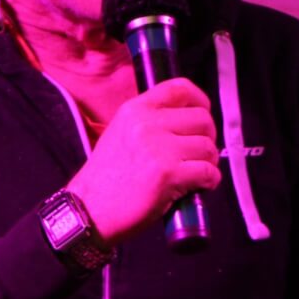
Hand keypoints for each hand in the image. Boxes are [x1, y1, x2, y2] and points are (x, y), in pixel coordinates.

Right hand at [67, 78, 221, 244]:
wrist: (90, 209)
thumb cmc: (107, 178)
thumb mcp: (120, 133)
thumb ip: (149, 121)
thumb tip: (187, 122)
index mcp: (134, 110)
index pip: (180, 89)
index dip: (200, 101)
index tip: (202, 116)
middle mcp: (146, 124)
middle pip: (202, 118)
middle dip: (206, 138)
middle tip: (196, 155)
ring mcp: (158, 148)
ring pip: (208, 147)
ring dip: (207, 163)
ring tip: (193, 174)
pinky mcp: (168, 174)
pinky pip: (208, 172)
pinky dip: (209, 182)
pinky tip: (195, 187)